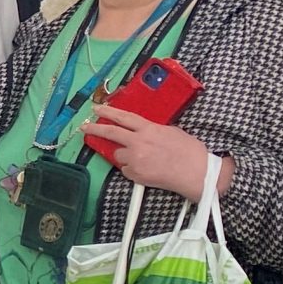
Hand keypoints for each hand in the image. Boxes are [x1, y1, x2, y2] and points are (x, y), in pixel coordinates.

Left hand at [81, 108, 229, 201]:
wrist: (197, 173)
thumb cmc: (190, 152)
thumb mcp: (172, 132)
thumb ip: (153, 130)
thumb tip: (142, 132)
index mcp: (149, 129)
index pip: (123, 118)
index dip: (108, 112)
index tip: (96, 109)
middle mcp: (138, 143)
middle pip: (111, 133)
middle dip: (95, 129)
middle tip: (85, 128)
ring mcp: (135, 160)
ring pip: (119, 155)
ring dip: (126, 156)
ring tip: (144, 159)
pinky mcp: (135, 175)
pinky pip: (126, 170)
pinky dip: (133, 169)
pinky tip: (148, 169)